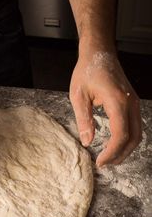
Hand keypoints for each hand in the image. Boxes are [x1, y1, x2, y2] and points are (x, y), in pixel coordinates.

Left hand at [69, 50, 141, 166]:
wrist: (100, 53)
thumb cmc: (88, 71)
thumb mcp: (78, 96)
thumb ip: (84, 119)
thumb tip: (87, 141)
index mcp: (117, 101)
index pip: (121, 134)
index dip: (111, 152)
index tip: (100, 161)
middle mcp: (130, 103)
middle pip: (133, 138)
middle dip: (120, 155)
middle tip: (104, 163)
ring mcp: (134, 103)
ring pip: (137, 134)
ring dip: (125, 149)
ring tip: (109, 158)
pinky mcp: (132, 103)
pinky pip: (135, 126)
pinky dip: (127, 139)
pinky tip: (115, 144)